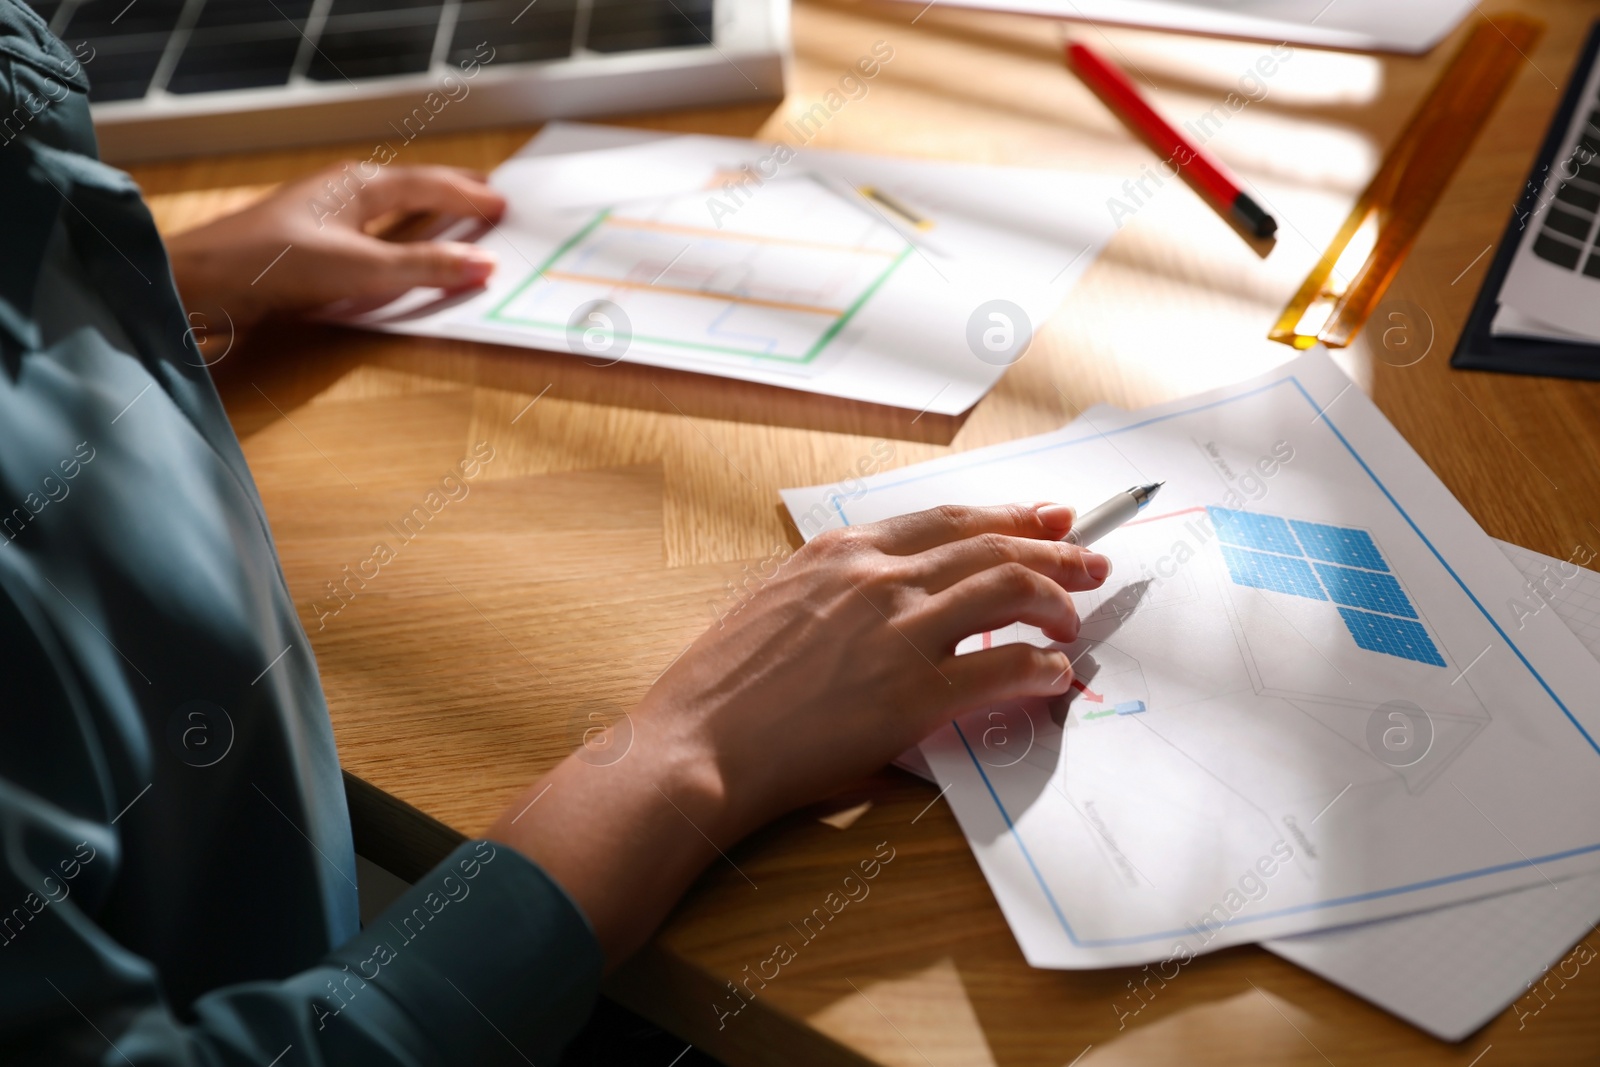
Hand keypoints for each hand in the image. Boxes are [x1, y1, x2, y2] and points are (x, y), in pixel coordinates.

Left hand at [165, 163, 505, 326]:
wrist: (199, 283)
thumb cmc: (273, 264)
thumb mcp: (362, 269)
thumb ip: (425, 267)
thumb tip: (484, 265)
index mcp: (361, 185)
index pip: (434, 186)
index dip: (472, 197)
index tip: (504, 205)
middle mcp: (344, 192)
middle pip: (412, 187)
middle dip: (452, 192)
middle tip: (487, 195)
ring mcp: (323, 216)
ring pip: (390, 209)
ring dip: (426, 215)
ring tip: (452, 220)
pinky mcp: (308, 245)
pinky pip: (370, 234)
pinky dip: (399, 239)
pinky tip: (396, 252)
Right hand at [488, 502, 1109, 964]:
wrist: (698, 744)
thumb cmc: (724, 688)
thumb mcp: (779, 607)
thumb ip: (840, 594)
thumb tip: (893, 608)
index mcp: (842, 552)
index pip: (948, 519)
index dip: (1009, 516)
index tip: (1046, 517)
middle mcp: (876, 578)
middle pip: (991, 545)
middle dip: (1054, 549)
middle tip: (1090, 559)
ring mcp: (897, 632)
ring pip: (1009, 589)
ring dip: (1057, 600)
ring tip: (1076, 620)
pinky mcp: (912, 694)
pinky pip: (1004, 668)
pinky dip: (1043, 667)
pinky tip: (1055, 675)